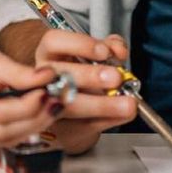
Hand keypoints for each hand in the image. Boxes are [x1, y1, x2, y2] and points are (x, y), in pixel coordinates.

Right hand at [0, 28, 60, 145]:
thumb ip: (20, 73)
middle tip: (55, 102)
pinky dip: (25, 128)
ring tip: (51, 107)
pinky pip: (4, 139)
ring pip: (6, 140)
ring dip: (33, 126)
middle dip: (34, 120)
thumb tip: (49, 77)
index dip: (26, 107)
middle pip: (2, 133)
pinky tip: (39, 114)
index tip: (45, 92)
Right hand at [33, 30, 136, 153]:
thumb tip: (117, 50)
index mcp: (50, 55)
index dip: (79, 44)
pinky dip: (109, 120)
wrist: (81, 112)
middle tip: (115, 78)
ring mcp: (49, 108)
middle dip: (89, 76)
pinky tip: (122, 114)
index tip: (104, 51)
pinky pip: (84, 126)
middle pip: (58, 75)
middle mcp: (43, 79)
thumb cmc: (85, 78)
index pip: (53, 42)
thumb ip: (109, 47)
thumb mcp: (97, 56)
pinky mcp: (63, 131)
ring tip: (127, 104)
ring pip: (69, 106)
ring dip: (103, 105)